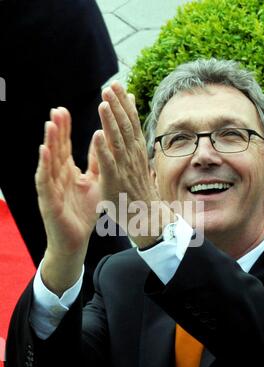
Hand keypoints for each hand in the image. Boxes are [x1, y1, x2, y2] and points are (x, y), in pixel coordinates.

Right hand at [35, 107, 102, 292]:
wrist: (75, 240)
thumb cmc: (83, 213)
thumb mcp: (94, 183)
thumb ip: (96, 163)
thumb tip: (101, 141)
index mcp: (67, 172)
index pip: (65, 147)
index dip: (65, 130)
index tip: (64, 110)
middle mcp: (57, 177)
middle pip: (56, 150)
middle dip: (57, 130)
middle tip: (57, 111)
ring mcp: (51, 188)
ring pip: (49, 162)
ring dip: (50, 143)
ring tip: (51, 124)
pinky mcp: (48, 201)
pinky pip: (45, 181)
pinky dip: (44, 166)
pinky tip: (44, 152)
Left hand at [94, 82, 173, 247]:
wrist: (147, 217)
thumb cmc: (139, 190)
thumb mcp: (138, 162)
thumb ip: (134, 141)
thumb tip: (134, 120)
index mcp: (137, 151)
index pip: (132, 122)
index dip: (124, 103)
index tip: (118, 85)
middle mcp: (132, 157)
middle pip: (126, 127)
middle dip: (118, 105)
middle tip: (110, 86)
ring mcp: (124, 169)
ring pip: (118, 141)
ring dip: (111, 121)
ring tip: (103, 102)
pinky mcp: (115, 182)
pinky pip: (108, 164)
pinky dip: (103, 150)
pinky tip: (98, 135)